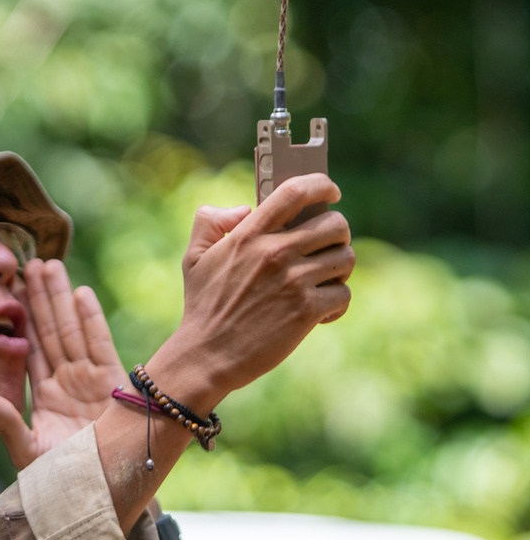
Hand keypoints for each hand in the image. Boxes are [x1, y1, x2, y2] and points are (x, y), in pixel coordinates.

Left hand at [0, 259, 123, 468]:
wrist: (101, 496)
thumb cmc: (62, 482)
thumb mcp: (26, 452)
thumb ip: (5, 421)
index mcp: (45, 396)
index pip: (31, 347)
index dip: (22, 317)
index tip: (11, 287)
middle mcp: (68, 383)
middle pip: (51, 330)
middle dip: (42, 297)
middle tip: (32, 262)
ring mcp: (91, 381)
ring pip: (72, 330)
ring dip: (61, 298)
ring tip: (51, 266)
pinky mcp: (112, 384)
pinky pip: (100, 345)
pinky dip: (91, 320)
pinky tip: (81, 293)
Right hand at [151, 173, 353, 407]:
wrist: (207, 354)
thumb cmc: (202, 306)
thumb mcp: (193, 256)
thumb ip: (211, 221)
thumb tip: (243, 209)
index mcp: (249, 234)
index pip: (295, 191)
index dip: (321, 185)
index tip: (330, 192)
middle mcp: (275, 252)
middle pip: (335, 223)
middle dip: (337, 233)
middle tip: (325, 247)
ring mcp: (293, 281)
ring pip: (345, 257)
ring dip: (339, 268)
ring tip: (323, 280)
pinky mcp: (306, 311)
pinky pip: (343, 293)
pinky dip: (336, 302)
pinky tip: (319, 312)